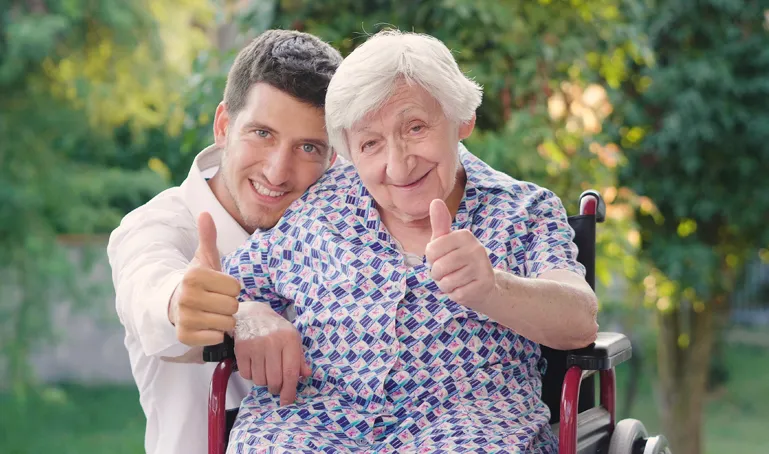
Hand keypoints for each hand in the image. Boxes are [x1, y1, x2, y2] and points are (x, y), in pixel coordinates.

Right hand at [171, 212, 241, 345]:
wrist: (175, 304)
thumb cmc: (198, 282)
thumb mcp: (204, 259)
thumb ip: (208, 237)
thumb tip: (205, 213)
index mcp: (194, 275)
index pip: (235, 287)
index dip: (231, 288)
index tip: (219, 288)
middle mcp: (186, 296)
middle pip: (232, 306)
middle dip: (229, 305)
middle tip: (216, 302)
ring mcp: (184, 318)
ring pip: (227, 323)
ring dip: (224, 320)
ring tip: (212, 313)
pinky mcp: (184, 337)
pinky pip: (216, 338)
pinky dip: (216, 334)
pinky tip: (206, 326)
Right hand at [234, 303, 311, 405]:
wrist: (252, 315)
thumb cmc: (275, 329)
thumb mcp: (292, 339)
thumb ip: (300, 358)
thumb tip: (306, 375)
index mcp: (289, 339)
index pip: (291, 371)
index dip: (290, 390)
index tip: (287, 401)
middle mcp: (272, 342)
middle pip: (274, 379)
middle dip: (276, 388)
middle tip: (275, 385)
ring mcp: (255, 345)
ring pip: (260, 380)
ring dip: (263, 381)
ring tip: (265, 369)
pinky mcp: (241, 349)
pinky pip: (246, 375)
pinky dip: (251, 375)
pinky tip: (254, 364)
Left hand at [425, 199, 495, 309]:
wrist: (484, 285)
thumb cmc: (458, 261)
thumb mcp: (447, 242)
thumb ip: (440, 224)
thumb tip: (435, 201)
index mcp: (465, 235)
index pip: (431, 251)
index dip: (432, 259)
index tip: (443, 258)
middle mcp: (476, 248)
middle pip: (438, 267)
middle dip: (438, 274)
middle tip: (450, 272)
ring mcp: (482, 267)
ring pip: (446, 282)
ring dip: (447, 285)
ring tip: (458, 280)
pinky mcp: (484, 285)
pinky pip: (456, 294)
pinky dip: (455, 294)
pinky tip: (465, 288)